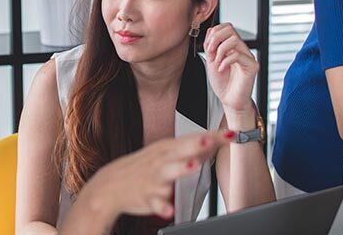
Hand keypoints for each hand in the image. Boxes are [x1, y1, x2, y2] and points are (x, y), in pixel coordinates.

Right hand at [79, 131, 234, 220]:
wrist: (110, 185)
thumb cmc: (141, 169)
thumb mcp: (164, 154)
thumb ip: (189, 150)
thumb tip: (214, 142)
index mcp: (167, 149)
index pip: (193, 139)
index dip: (213, 136)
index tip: (232, 133)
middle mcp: (160, 160)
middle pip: (180, 150)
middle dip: (195, 144)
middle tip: (210, 139)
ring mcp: (153, 178)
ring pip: (168, 173)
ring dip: (180, 168)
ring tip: (193, 166)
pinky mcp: (146, 196)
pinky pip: (155, 203)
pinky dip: (161, 207)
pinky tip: (168, 210)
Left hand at [203, 23, 258, 117]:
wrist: (229, 99)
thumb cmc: (222, 82)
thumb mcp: (211, 61)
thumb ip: (211, 47)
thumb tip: (211, 31)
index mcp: (232, 46)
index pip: (226, 27)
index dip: (214, 32)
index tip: (208, 47)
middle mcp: (241, 49)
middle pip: (230, 28)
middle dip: (216, 38)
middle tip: (210, 51)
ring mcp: (248, 56)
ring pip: (234, 39)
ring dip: (220, 50)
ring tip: (217, 62)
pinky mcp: (252, 66)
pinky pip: (238, 55)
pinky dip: (225, 61)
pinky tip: (221, 69)